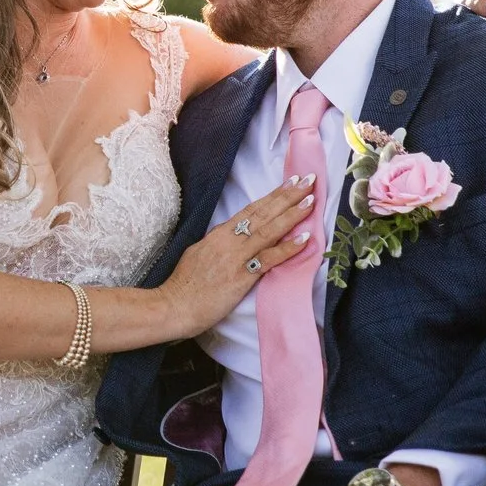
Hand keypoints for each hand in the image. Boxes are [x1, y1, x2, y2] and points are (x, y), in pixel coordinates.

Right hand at [158, 177, 316, 338]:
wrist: (174, 305)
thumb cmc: (185, 284)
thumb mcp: (198, 253)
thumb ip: (217, 242)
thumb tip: (230, 233)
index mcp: (219, 233)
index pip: (251, 209)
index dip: (273, 195)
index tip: (291, 182)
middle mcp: (229, 241)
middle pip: (263, 213)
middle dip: (288, 196)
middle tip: (308, 180)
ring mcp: (236, 257)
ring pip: (269, 230)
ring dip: (292, 215)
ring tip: (311, 200)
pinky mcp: (242, 276)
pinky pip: (269, 259)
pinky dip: (288, 248)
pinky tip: (304, 239)